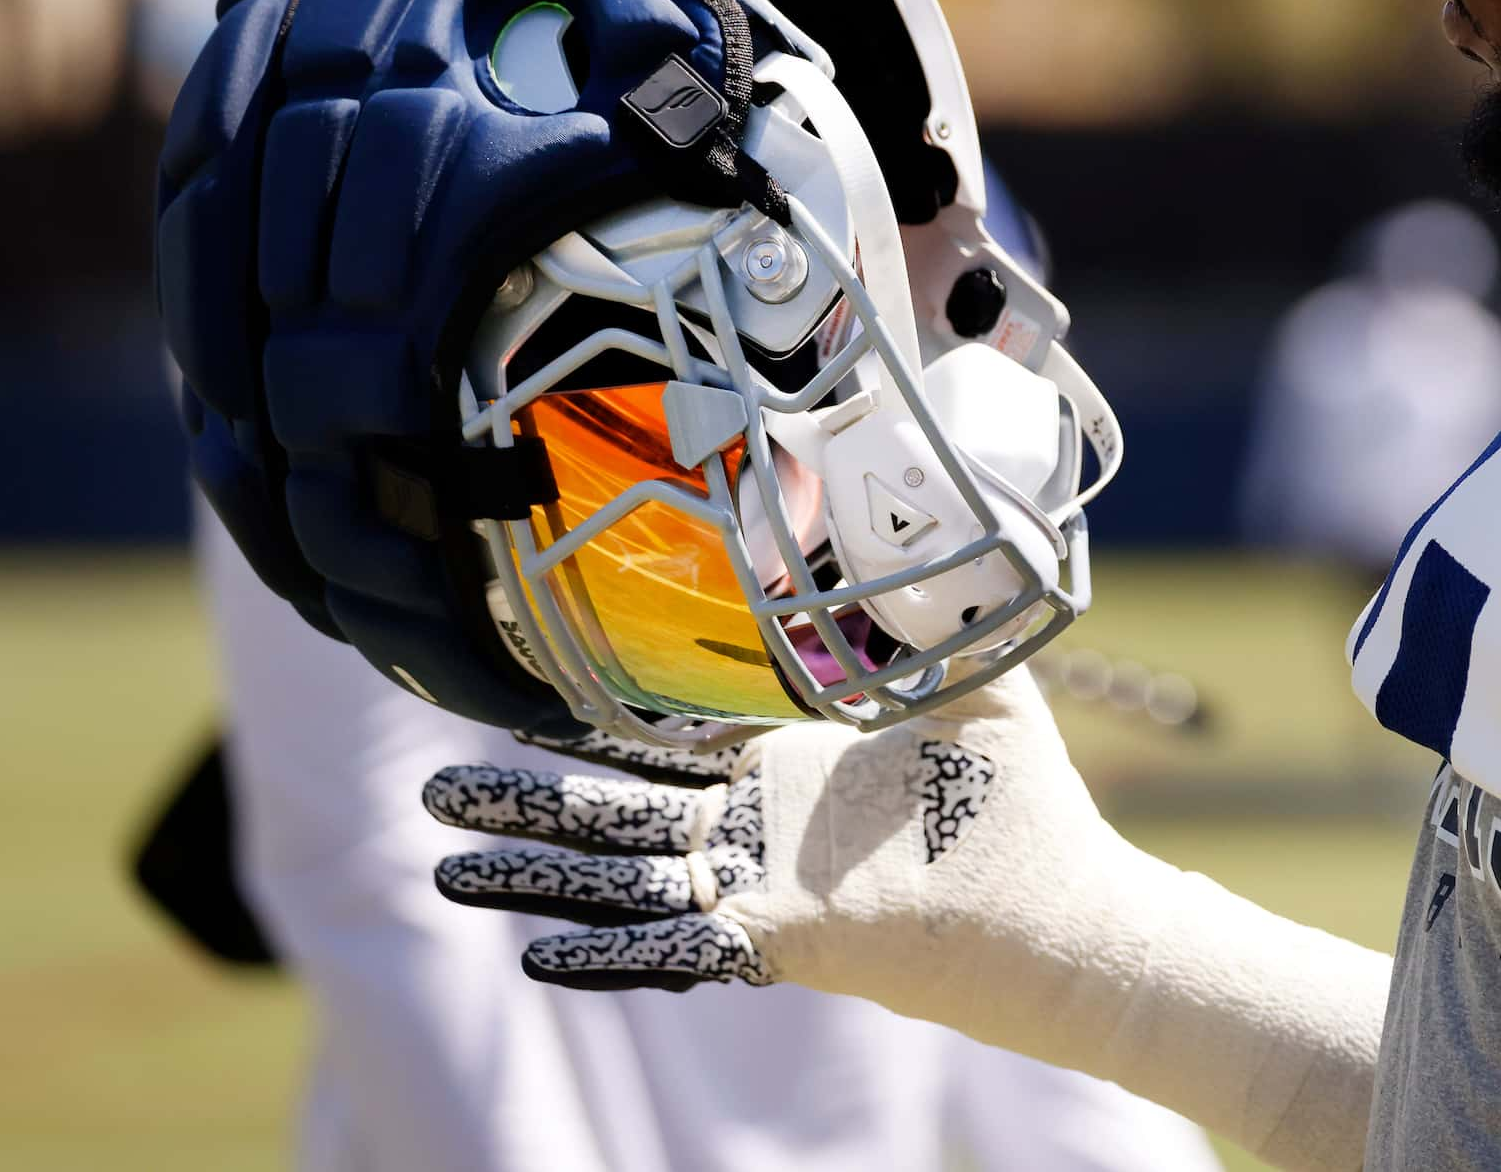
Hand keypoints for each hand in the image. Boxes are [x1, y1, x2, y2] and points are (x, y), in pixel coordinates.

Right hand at [429, 677, 1036, 1000]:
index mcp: (789, 768)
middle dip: (526, 802)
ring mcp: (762, 889)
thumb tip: (923, 542)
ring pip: (623, 883)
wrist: (1065, 901)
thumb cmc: (1029, 805)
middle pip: (616, 814)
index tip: (524, 689)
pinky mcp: (782, 941)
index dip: (594, 724)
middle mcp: (760, 830)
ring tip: (447, 868)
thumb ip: (936, 624)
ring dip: (537, 875)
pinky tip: (537, 958)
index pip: (669, 742)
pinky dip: (608, 957)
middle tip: (434, 789)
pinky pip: (677, 954)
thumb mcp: (979, 689)